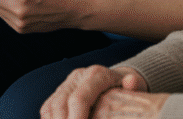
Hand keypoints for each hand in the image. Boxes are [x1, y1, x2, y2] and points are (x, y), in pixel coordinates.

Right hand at [41, 65, 162, 118]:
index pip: (79, 98)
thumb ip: (133, 85)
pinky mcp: (59, 92)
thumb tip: (130, 82)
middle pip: (61, 104)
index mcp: (96, 74)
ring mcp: (66, 83)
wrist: (116, 81)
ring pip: (51, 107)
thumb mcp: (135, 87)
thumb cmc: (126, 90)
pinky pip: (47, 108)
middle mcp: (78, 76)